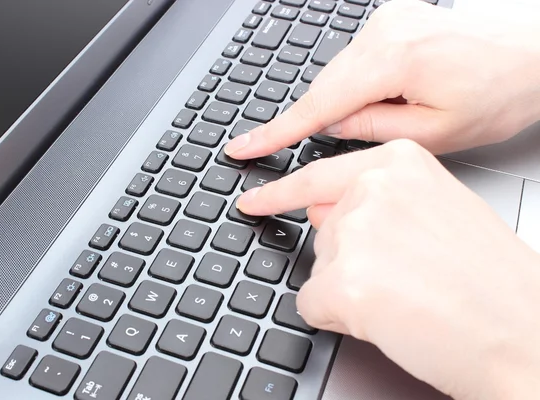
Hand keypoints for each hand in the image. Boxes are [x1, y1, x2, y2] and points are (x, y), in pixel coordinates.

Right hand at [224, 0, 539, 157]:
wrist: (535, 49)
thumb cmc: (502, 90)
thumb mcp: (437, 132)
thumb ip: (372, 129)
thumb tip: (330, 125)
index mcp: (396, 60)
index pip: (317, 105)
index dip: (276, 132)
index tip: (243, 147)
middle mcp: (385, 31)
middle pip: (326, 88)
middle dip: (325, 121)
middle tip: (368, 137)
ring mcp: (387, 21)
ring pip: (341, 75)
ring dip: (349, 103)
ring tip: (399, 112)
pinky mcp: (392, 20)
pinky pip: (356, 61)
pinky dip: (360, 85)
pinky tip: (395, 95)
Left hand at [237, 140, 539, 399]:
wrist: (523, 331)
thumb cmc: (489, 278)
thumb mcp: (437, 210)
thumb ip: (378, 200)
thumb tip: (320, 208)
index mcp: (397, 163)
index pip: (316, 176)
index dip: (278, 194)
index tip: (253, 201)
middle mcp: (371, 189)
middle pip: (321, 232)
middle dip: (349, 260)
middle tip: (405, 277)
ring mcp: (355, 234)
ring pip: (319, 270)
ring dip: (350, 290)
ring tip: (405, 297)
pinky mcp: (343, 283)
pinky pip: (313, 304)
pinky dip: (340, 318)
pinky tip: (387, 318)